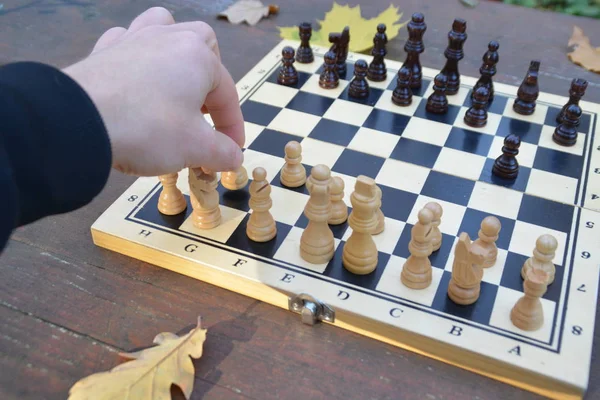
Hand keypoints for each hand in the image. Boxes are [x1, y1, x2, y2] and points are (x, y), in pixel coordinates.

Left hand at [62, 7, 244, 176]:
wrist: (78, 123)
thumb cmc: (146, 129)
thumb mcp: (196, 148)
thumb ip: (223, 152)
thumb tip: (234, 157)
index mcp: (198, 57)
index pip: (227, 95)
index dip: (233, 127)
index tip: (230, 153)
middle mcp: (168, 38)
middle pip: (203, 46)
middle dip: (210, 79)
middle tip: (204, 111)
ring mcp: (133, 39)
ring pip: (165, 28)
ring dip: (176, 52)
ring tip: (175, 80)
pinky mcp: (104, 51)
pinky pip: (127, 42)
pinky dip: (137, 57)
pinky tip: (135, 79)